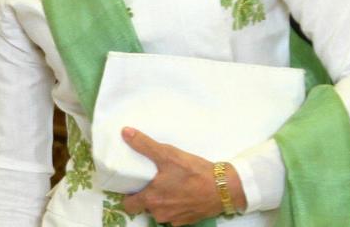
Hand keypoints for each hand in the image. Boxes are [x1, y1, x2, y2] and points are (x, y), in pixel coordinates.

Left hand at [120, 127, 245, 225]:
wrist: (224, 188)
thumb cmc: (194, 172)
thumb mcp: (167, 154)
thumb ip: (144, 145)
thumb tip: (125, 132)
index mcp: (151, 199)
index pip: (128, 205)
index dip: (127, 195)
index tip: (131, 184)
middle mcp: (160, 213)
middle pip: (144, 208)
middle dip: (145, 197)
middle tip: (150, 183)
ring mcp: (174, 219)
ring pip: (159, 212)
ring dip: (161, 202)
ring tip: (167, 186)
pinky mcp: (187, 221)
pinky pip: (174, 215)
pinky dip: (175, 206)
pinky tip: (181, 193)